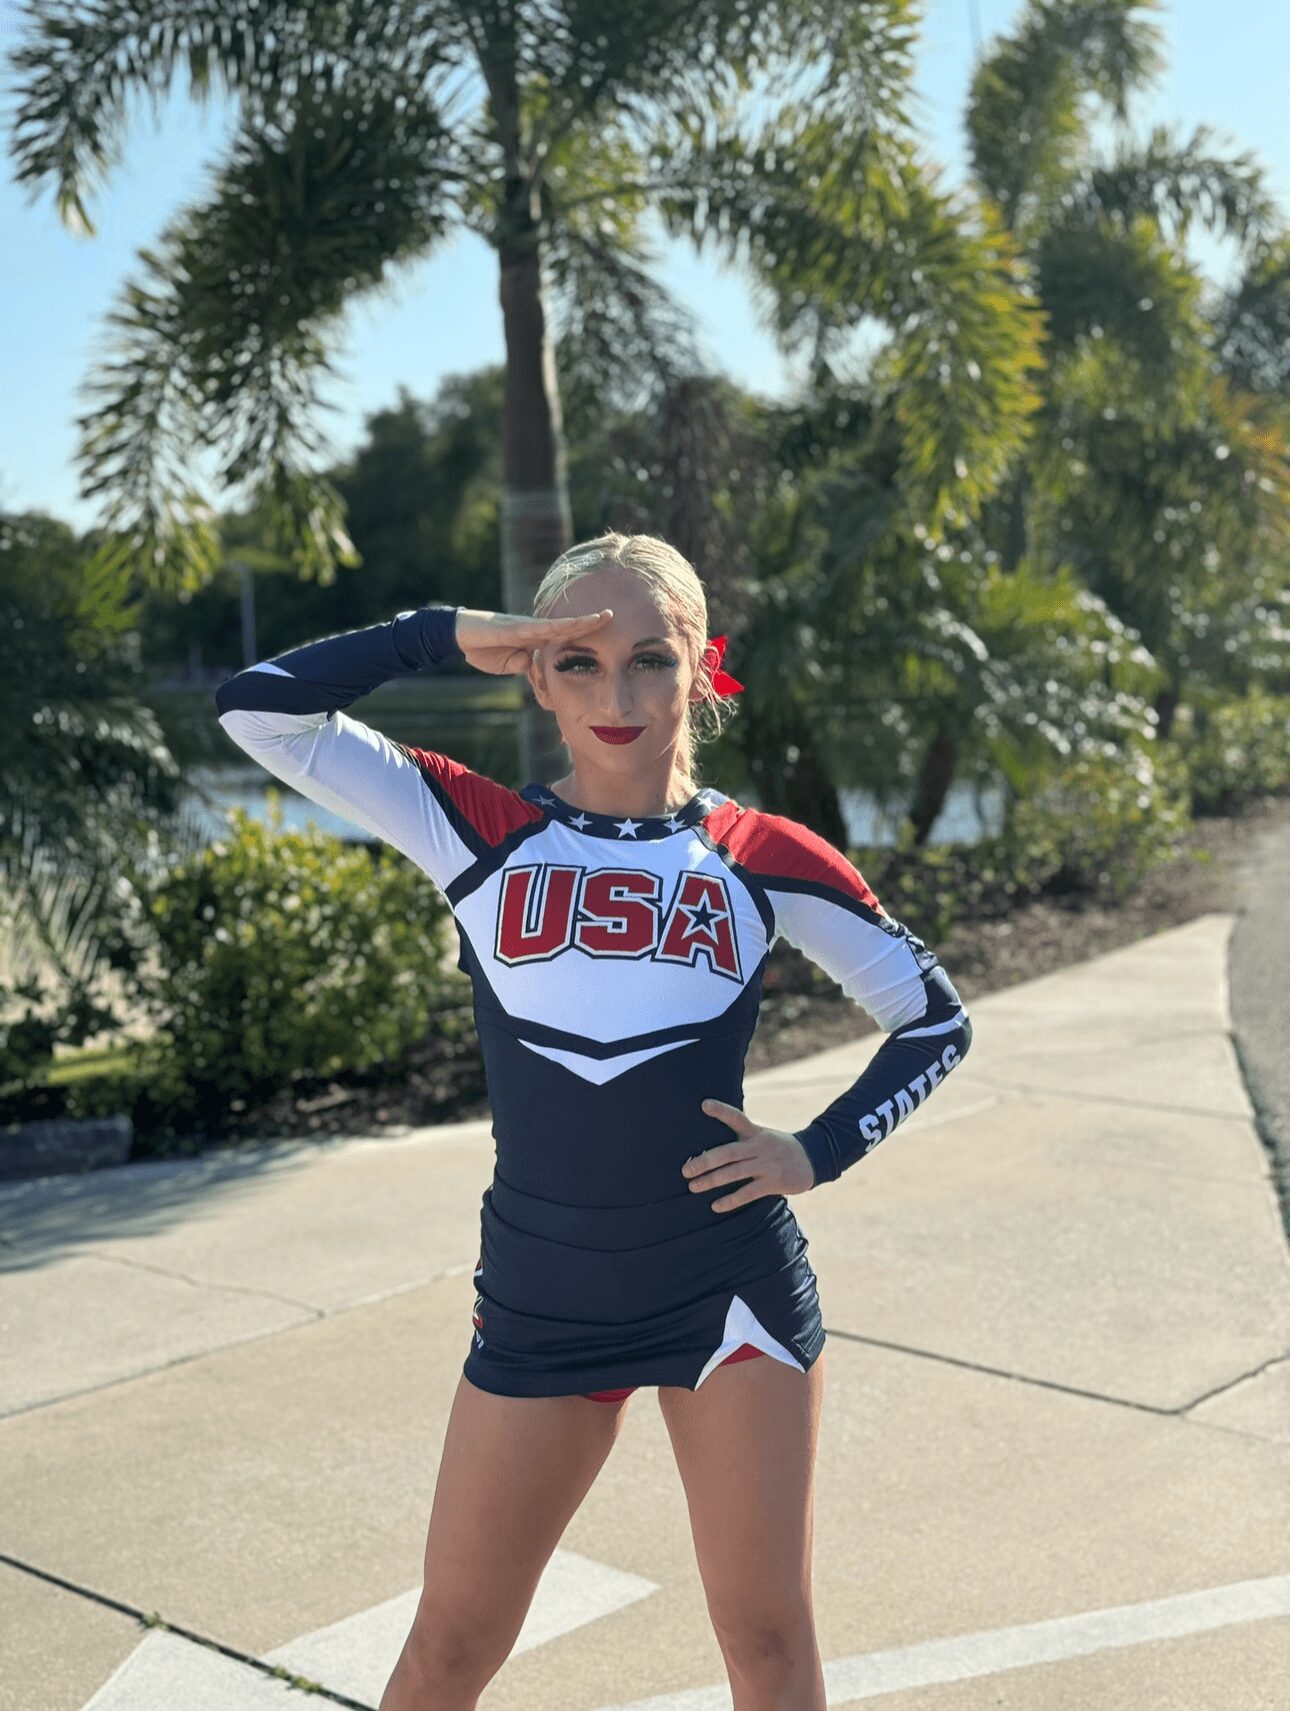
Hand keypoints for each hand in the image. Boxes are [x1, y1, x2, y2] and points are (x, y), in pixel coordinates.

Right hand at [454, 605, 614, 676]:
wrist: (459, 636)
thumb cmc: (483, 649)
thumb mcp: (508, 665)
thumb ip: (523, 665)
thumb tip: (534, 666)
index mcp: (534, 639)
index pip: (564, 636)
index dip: (583, 632)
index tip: (602, 629)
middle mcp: (534, 630)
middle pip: (567, 626)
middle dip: (590, 622)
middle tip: (612, 614)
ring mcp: (525, 627)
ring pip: (559, 625)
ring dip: (581, 622)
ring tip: (601, 617)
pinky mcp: (514, 629)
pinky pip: (539, 628)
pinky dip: (556, 627)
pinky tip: (572, 624)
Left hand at [681, 1098, 816, 1210]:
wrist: (812, 1159)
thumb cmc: (778, 1148)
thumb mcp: (762, 1136)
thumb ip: (741, 1139)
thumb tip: (710, 1149)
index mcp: (755, 1132)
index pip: (736, 1118)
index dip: (721, 1111)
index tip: (703, 1104)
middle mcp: (760, 1146)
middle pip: (728, 1152)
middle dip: (705, 1161)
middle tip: (685, 1170)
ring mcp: (767, 1164)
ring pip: (735, 1173)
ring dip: (712, 1181)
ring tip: (693, 1187)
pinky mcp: (773, 1182)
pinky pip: (748, 1192)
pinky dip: (731, 1200)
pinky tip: (715, 1205)